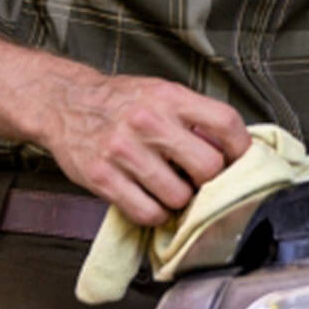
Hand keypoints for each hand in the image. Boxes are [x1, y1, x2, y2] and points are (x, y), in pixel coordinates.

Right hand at [40, 73, 251, 227]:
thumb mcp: (163, 94)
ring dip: (181, 201)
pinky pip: (146, 212)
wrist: (66, 102)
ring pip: (178, 196)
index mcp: (171, 98)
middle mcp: (149, 122)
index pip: (226, 122)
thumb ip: (195, 117)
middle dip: (211, 181)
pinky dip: (156, 214)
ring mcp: (124, 151)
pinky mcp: (102, 178)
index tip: (242, 161)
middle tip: (202, 181)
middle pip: (207, 166)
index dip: (242, 148)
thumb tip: (232, 150)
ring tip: (173, 190)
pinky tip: (153, 202)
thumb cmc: (122, 101)